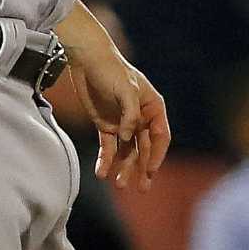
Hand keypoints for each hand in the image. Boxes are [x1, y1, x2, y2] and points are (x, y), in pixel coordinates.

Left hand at [68, 44, 171, 189]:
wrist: (88, 61)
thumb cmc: (112, 71)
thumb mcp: (125, 89)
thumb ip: (129, 114)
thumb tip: (128, 137)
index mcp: (153, 108)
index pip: (160, 137)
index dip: (157, 155)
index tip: (150, 171)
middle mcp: (141, 119)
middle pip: (144, 149)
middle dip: (142, 168)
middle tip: (141, 188)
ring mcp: (124, 124)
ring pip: (127, 152)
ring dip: (124, 168)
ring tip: (118, 184)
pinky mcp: (106, 126)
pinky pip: (108, 148)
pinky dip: (105, 161)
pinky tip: (102, 173)